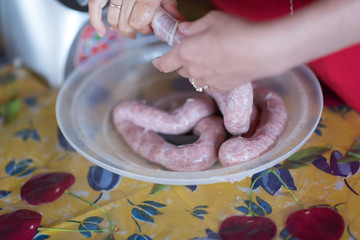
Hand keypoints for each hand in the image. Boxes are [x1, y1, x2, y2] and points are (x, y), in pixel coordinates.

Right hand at [89, 0, 182, 37]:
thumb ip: (170, 4)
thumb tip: (175, 22)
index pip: (138, 22)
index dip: (145, 30)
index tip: (151, 28)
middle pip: (126, 22)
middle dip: (135, 30)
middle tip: (143, 28)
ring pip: (113, 18)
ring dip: (121, 29)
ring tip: (129, 31)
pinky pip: (95, 4)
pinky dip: (96, 20)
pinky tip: (102, 31)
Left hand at [153, 11, 293, 90]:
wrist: (262, 51)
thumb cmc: (237, 32)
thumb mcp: (212, 20)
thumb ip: (193, 27)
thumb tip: (184, 30)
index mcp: (185, 53)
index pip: (164, 63)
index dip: (159, 62)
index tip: (157, 61)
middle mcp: (194, 70)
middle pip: (180, 70)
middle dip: (182, 62)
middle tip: (193, 50)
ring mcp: (208, 81)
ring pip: (195, 78)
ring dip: (197, 70)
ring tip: (210, 59)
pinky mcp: (222, 88)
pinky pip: (210, 84)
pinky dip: (211, 77)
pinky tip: (221, 68)